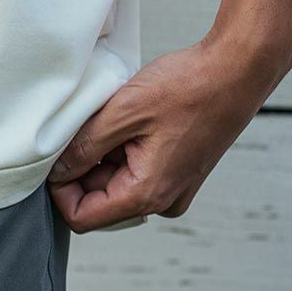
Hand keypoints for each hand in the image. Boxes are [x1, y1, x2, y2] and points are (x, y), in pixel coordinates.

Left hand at [45, 32, 290, 232]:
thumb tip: (56, 169)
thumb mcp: (124, 111)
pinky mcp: (177, 170)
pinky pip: (135, 169)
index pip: (81, 217)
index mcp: (147, 195)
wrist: (235, 72)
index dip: (59, 187)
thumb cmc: (188, 89)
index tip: (56, 151)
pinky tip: (130, 115)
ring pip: (115, 181)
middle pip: (98, 200)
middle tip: (87, 122)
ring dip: (103, 152)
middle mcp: (162, 201)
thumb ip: (85, 144)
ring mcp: (172, 187)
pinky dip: (122, 146)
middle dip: (83, 164)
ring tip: (114, 114)